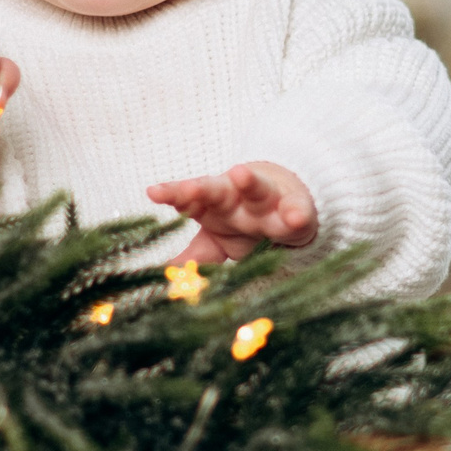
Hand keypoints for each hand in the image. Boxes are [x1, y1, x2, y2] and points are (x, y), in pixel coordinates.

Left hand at [147, 161, 315, 263]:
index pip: (189, 197)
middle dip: (202, 189)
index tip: (154, 193)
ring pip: (256, 189)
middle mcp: (236, 198)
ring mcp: (266, 200)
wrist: (287, 208)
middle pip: (216, 189)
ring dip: (248, 182)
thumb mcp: (218, 242)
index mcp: (212, 204)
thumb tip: (166, 275)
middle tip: (189, 189)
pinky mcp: (296, 207)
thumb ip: (195, 256)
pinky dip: (296, 212)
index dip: (173, 195)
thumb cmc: (244, 223)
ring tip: (240, 175)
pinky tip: (295, 217)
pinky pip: (296, 210)